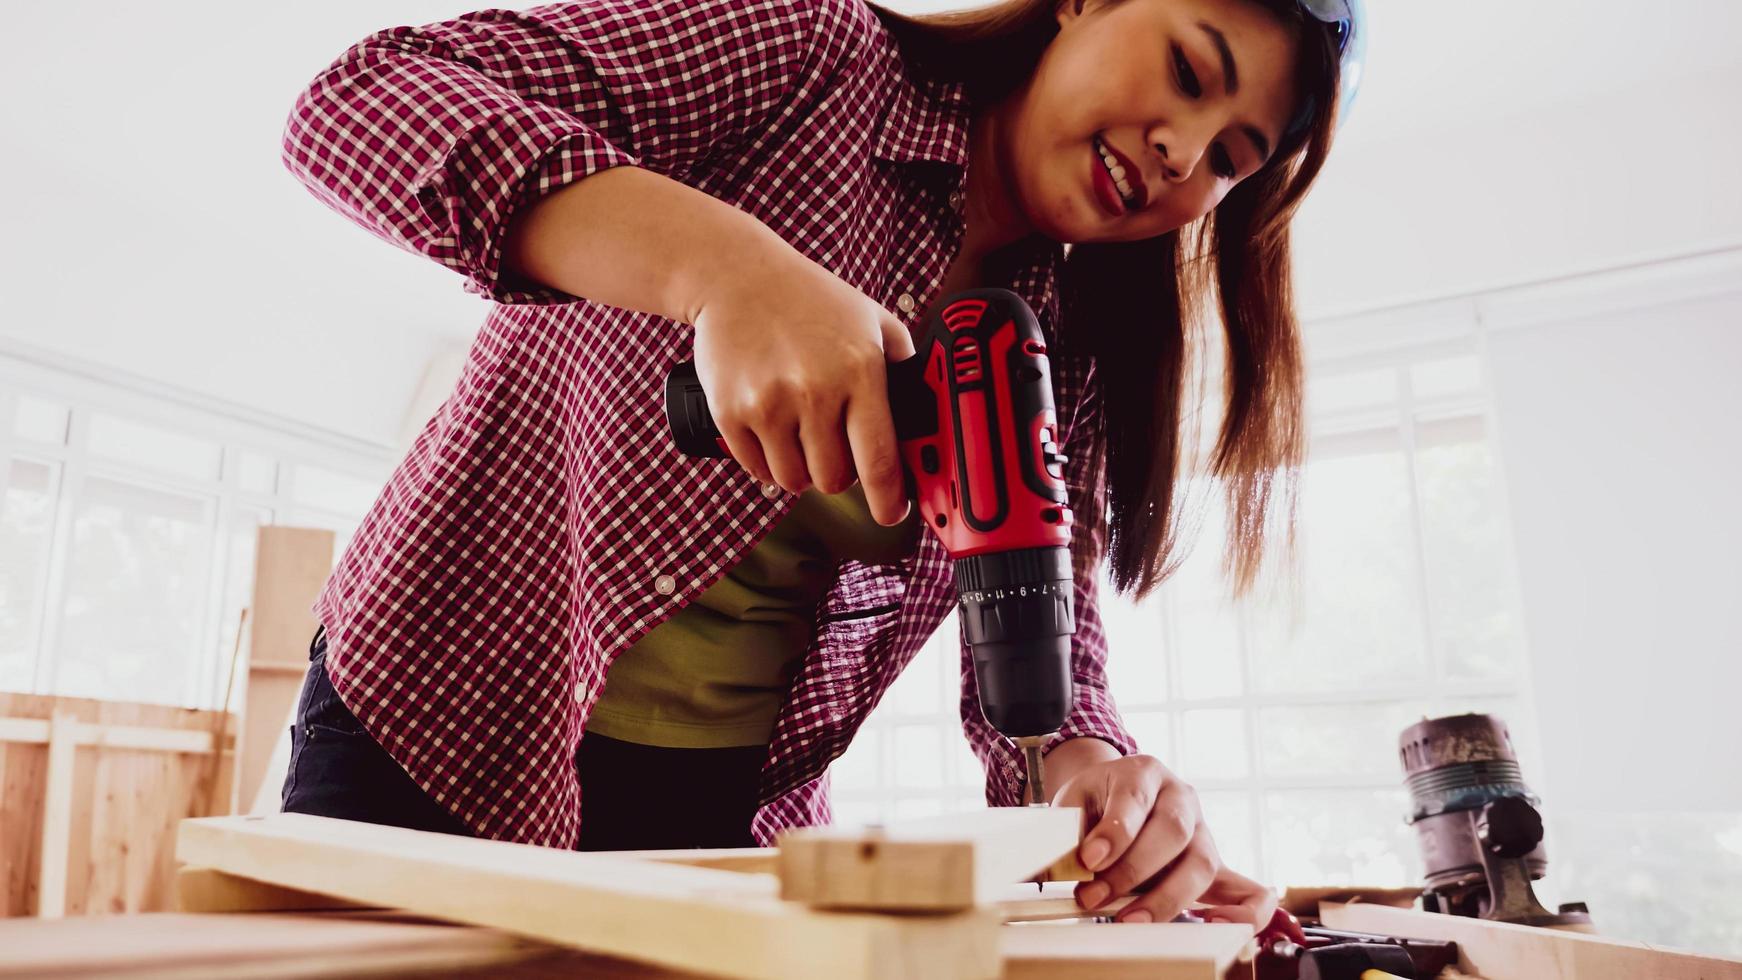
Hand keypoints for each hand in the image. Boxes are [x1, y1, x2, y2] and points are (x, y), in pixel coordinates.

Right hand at [690, 249, 913, 525]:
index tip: (892, 512)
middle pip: (834, 480)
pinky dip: (768, 462)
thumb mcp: (872, 320)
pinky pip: (757, 469)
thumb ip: (903, 366)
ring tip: (801, 435)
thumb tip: (928, 417)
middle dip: (839, 474)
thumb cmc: (811, 300)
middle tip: (835, 448)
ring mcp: (768, 404)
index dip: (889, 498)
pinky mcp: (730, 412)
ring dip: (802, 470)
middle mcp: (814, 391)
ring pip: (794, 481)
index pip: (879, 459)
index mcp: (858, 371)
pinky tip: (773, 432)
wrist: (737, 276)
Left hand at [1053, 753, 1275, 926]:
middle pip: (1173, 831)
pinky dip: (1243, 911)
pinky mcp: (1216, 866)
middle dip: (1131, 870)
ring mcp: (1203, 832)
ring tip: (1130, 920)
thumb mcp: (1074, 802)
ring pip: (1201, 863)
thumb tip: (1065, 866)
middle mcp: (1181, 798)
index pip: (1134, 798)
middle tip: (1093, 897)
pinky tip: (1218, 926)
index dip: (1115, 832)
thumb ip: (1070, 830)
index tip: (1089, 859)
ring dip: (1166, 898)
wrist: (1115, 796)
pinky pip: (1247, 890)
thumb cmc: (1095, 802)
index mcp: (1144, 772)